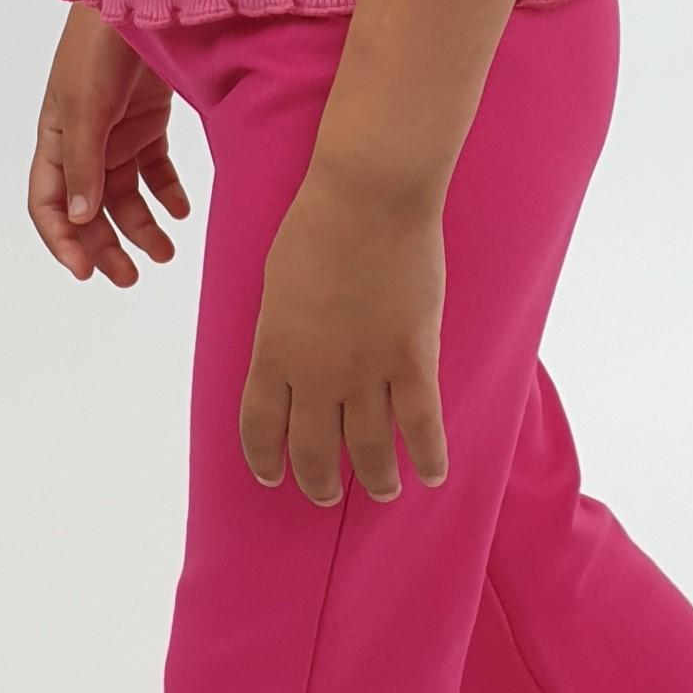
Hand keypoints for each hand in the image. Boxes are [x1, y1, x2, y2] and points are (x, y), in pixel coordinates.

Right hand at [30, 6, 190, 286]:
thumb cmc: (100, 45)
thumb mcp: (86, 106)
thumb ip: (83, 163)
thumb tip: (78, 218)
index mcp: (54, 138)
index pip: (49, 204)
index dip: (62, 241)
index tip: (86, 271)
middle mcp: (83, 141)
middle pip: (89, 209)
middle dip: (106, 244)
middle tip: (131, 277)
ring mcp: (117, 132)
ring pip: (125, 195)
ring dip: (142, 226)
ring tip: (166, 252)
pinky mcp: (149, 120)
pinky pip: (155, 169)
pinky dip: (167, 193)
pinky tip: (182, 211)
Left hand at [240, 163, 448, 506]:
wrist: (367, 198)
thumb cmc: (316, 225)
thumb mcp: (276, 283)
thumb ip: (282, 329)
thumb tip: (291, 353)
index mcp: (273, 352)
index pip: (260, 427)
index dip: (265, 458)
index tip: (272, 475)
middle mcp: (314, 374)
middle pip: (313, 449)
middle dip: (318, 479)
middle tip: (325, 494)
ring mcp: (365, 371)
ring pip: (368, 448)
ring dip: (374, 477)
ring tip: (381, 491)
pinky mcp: (412, 359)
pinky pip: (421, 424)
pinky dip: (427, 455)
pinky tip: (433, 475)